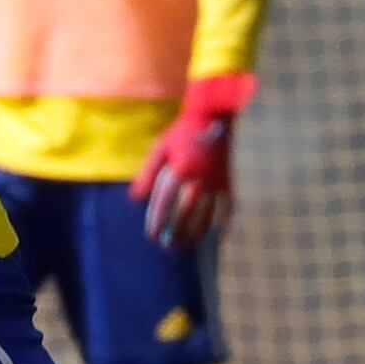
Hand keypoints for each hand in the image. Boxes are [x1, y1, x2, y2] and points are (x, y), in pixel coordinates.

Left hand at [129, 73, 257, 249]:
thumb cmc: (182, 133)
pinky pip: (227, 210)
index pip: (166, 202)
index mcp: (181, 168)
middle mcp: (201, 178)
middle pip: (187, 214)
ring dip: (196, 234)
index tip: (151, 235)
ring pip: (208, 215)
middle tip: (166, 245)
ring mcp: (218, 182)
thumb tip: (135, 199)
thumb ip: (147, 174)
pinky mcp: (229, 183)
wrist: (215, 118)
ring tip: (185, 246)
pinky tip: (214, 238)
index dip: (158, 220)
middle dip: (176, 232)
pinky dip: (221, 226)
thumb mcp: (160, 149)